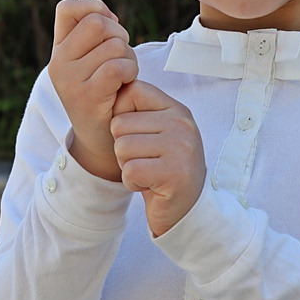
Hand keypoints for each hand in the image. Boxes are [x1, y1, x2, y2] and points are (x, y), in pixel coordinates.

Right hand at [49, 0, 138, 181]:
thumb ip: (90, 32)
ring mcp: (70, 80)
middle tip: (121, 54)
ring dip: (129, 57)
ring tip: (124, 74)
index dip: (93, 5)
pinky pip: (118, 67)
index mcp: (59, 49)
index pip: (68, 8)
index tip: (108, 22)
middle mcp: (59, 62)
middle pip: (97, 22)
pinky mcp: (87, 96)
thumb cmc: (102, 94)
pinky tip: (125, 84)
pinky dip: (130, 72)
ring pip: (113, 45)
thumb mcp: (89, 61)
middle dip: (119, 34)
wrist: (99, 140)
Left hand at [111, 80, 206, 236]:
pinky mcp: (174, 174)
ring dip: (127, 166)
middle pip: (120, 123)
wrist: (185, 209)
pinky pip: (130, 170)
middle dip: (123, 148)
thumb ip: (139, 112)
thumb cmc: (162, 169)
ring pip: (122, 147)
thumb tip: (114, 91)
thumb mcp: (155, 133)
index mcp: (176, 110)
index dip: (122, 114)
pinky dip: (132, 182)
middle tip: (145, 161)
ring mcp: (181, 148)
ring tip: (148, 172)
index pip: (133, 90)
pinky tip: (149, 185)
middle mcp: (182, 124)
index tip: (137, 136)